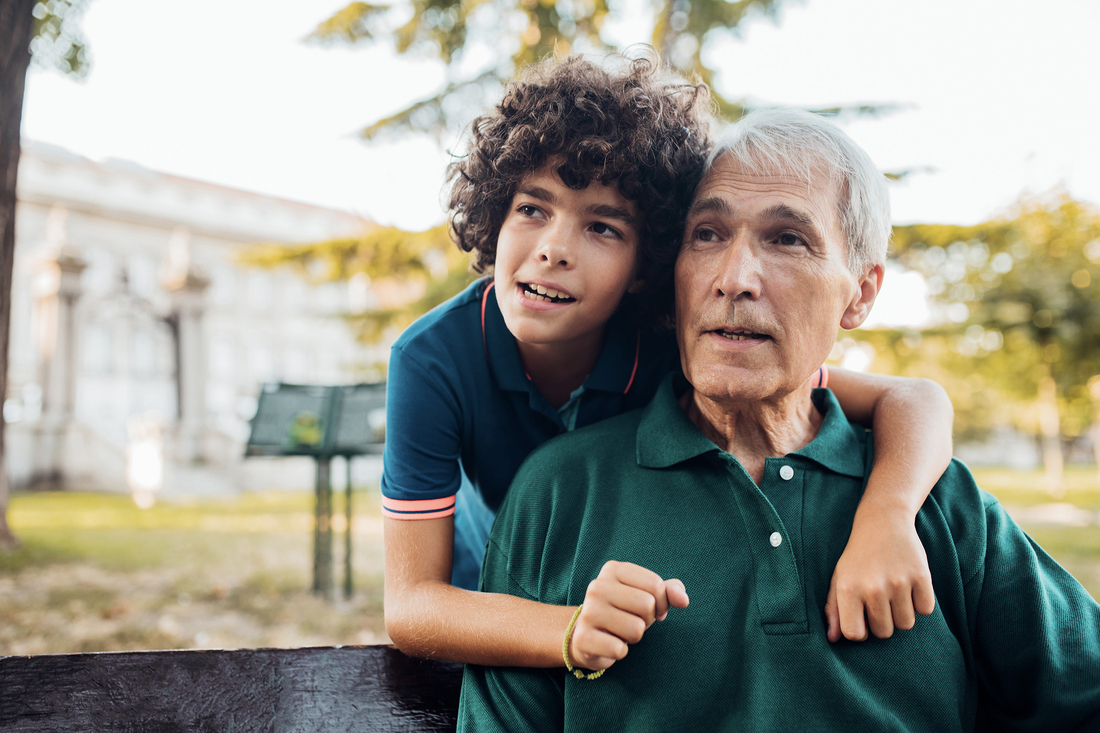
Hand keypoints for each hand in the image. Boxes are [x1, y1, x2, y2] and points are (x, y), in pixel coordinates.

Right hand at [568, 561, 688, 670]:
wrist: (586, 635)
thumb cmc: (623, 611)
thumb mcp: (647, 596)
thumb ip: (670, 591)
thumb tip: (683, 600)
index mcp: (613, 570)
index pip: (656, 585)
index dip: (660, 602)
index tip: (648, 608)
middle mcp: (597, 586)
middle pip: (647, 605)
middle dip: (647, 619)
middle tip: (631, 620)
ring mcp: (588, 612)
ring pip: (636, 629)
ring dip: (634, 636)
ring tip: (619, 631)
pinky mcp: (583, 638)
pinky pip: (619, 650)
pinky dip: (620, 651)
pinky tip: (608, 644)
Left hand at [824, 509, 935, 641]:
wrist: (883, 522)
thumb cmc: (858, 556)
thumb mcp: (839, 578)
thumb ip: (834, 609)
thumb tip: (833, 639)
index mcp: (848, 588)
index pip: (855, 634)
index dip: (860, 630)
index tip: (862, 617)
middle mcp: (873, 587)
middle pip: (884, 632)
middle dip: (882, 621)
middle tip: (879, 600)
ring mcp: (899, 582)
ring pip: (905, 624)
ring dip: (901, 613)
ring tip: (894, 592)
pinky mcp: (921, 576)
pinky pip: (925, 610)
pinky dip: (919, 603)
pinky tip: (909, 586)